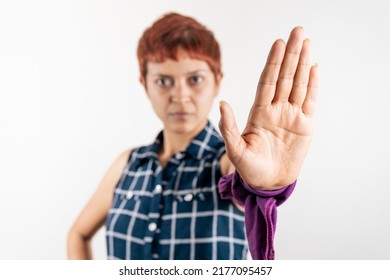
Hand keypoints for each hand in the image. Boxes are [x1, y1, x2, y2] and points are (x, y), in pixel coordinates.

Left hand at [219, 26, 318, 189]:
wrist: (267, 183)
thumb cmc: (249, 169)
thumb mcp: (235, 150)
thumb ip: (229, 127)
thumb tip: (222, 103)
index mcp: (259, 113)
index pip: (268, 82)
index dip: (273, 63)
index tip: (278, 44)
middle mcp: (276, 109)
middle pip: (285, 77)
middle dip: (291, 54)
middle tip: (298, 31)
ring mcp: (291, 116)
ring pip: (299, 84)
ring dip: (303, 63)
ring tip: (307, 42)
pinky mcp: (305, 126)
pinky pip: (310, 101)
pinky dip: (313, 85)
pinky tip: (314, 68)